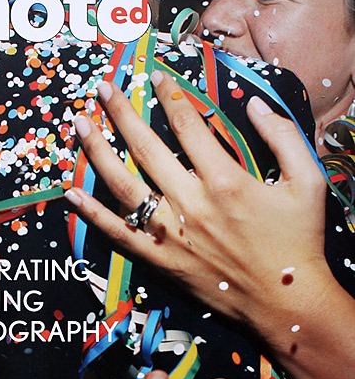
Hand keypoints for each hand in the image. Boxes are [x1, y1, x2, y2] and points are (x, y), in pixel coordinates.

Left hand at [64, 72, 330, 329]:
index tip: (154, 76)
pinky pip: (118, 234)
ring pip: (123, 185)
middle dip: (121, 112)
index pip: (188, 124)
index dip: (168, 94)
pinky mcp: (159, 260)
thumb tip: (255, 105)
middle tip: (102, 88)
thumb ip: (283, 137)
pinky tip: (71, 194)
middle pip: (146, 147)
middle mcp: (190, 203)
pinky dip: (93, 214)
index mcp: (224, 180)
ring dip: (97, 152)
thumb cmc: (297, 241)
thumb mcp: (307, 182)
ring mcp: (169, 233)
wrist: (283, 302)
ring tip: (79, 123)